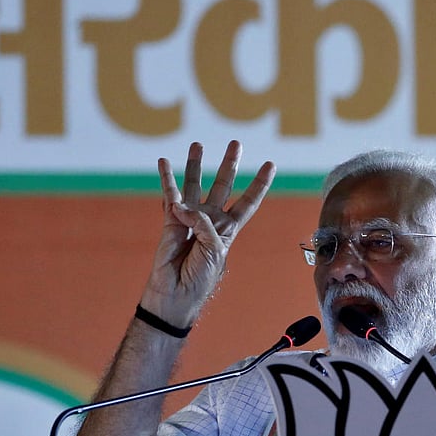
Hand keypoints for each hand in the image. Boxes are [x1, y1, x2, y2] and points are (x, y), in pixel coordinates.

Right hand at [141, 140, 275, 326]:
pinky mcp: (170, 220)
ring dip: (197, 164)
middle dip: (229, 164)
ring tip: (198, 145)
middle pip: (223, 185)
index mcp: (228, 229)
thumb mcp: (215, 249)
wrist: (176, 293)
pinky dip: (167, 178)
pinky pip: (169, 195)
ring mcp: (189, 218)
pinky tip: (165, 162)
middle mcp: (210, 219)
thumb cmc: (200, 276)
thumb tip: (182, 205)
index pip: (248, 202)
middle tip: (236, 143)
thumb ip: (203, 223)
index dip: (259, 184)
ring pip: (195, 184)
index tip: (270, 164)